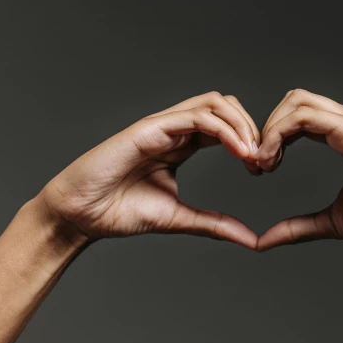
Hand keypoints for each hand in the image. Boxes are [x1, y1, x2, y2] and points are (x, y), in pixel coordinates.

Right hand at [37, 92, 260, 248]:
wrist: (79, 216)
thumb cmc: (119, 212)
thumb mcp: (179, 218)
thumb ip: (215, 224)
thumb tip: (252, 239)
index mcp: (181, 145)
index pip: (225, 126)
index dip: (250, 141)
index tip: (263, 169)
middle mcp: (173, 130)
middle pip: (225, 106)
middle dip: (252, 127)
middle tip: (264, 160)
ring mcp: (161, 125)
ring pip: (213, 103)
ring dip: (241, 124)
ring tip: (253, 155)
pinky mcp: (148, 128)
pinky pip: (194, 116)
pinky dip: (223, 129)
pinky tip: (239, 152)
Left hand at [255, 89, 342, 250]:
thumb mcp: (333, 221)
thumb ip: (298, 227)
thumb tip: (264, 240)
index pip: (300, 117)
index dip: (273, 137)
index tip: (259, 169)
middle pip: (294, 100)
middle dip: (267, 128)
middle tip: (257, 165)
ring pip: (297, 101)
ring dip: (270, 129)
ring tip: (263, 163)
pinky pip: (304, 116)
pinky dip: (279, 134)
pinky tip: (273, 161)